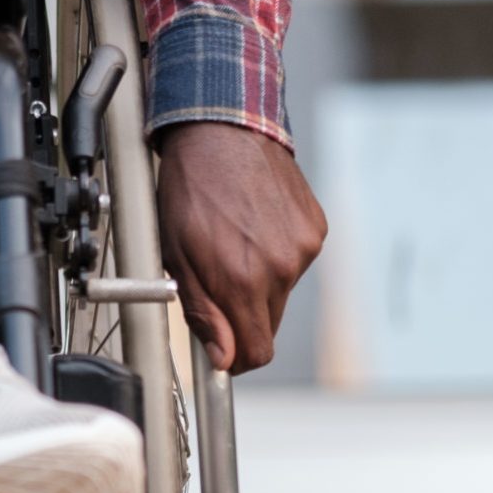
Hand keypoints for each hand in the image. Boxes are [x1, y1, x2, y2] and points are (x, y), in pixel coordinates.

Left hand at [154, 121, 326, 372]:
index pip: (256, 351)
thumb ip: (202, 312)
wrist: (222, 132)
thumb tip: (221, 357)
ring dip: (259, 283)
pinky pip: (296, 262)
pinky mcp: (316, 228)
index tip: (224, 353)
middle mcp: (280, 268)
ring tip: (233, 244)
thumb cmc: (190, 190)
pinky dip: (276, 255)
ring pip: (281, 293)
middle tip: (216, 283)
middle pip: (269, 325)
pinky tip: (255, 228)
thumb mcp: (177, 256)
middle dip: (243, 317)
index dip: (237, 359)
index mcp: (242, 281)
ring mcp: (303, 248)